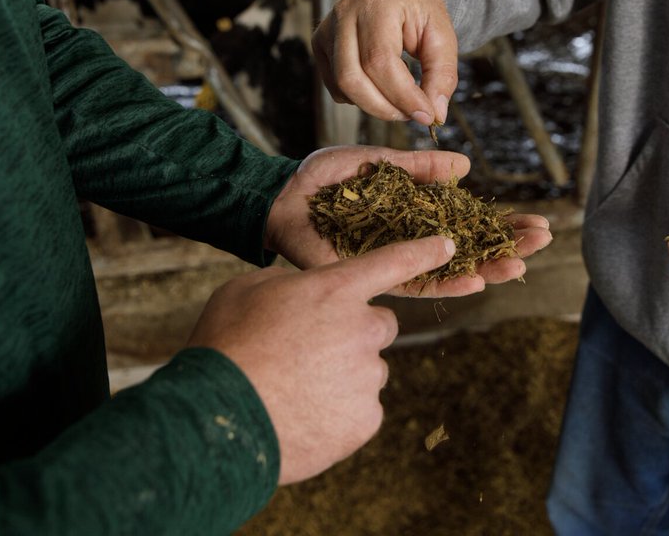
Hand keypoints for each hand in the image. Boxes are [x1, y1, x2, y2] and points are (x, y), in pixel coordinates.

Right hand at [189, 235, 456, 484]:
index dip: (423, 252)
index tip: (449, 247)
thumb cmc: (225, 345)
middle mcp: (363, 329)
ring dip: (342, 375)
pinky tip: (303, 414)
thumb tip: (299, 292)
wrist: (219, 417)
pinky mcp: (366, 419)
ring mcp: (368, 377)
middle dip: (354, 333)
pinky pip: (361, 409)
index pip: (393, 262)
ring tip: (296, 387)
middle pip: (380, 326)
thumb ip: (286, 283)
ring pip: (368, 370)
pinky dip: (339, 412)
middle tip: (311, 350)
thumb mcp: (247, 290)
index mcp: (336, 289)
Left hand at [265, 144, 551, 295]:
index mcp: (416, 216)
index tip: (538, 222)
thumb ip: (419, 169)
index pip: (470, 224)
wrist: (280, 197)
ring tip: (518, 265)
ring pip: (450, 271)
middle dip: (507, 247)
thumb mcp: (379, 163)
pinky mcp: (372, 277)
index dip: (503, 225)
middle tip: (542, 241)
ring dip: (485, 269)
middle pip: (470, 250)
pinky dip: (443, 284)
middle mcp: (411, 243)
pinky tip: (473, 281)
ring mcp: (394, 261)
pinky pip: (413, 285)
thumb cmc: (323, 179)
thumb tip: (465, 166)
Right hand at [312, 0, 457, 125]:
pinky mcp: (320, 44)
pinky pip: (335, 86)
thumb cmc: (418, 10)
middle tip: (413, 114)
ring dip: (374, 106)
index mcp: (376, 3)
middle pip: (353, 79)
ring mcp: (326, 29)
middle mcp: (344, 13)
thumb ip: (443, 74)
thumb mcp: (443, 36)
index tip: (427, 115)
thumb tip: (435, 114)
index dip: (403, 96)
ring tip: (400, 103)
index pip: (380, 62)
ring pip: (342, 86)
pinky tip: (380, 88)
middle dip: (386, 108)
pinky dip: (360, 98)